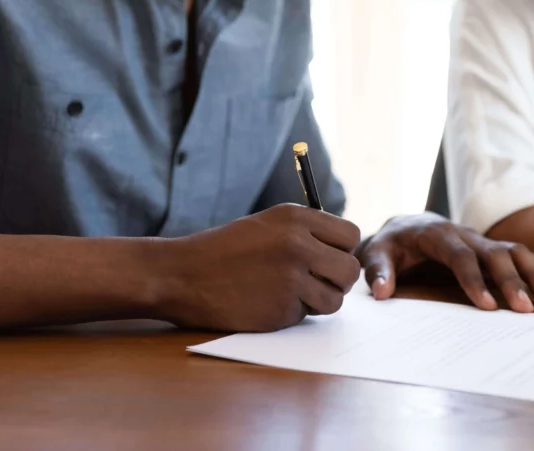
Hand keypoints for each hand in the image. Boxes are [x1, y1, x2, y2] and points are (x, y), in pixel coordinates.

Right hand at [155, 204, 360, 331]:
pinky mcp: (281, 309)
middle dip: (338, 280)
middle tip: (317, 283)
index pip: (350, 235)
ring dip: (319, 302)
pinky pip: (307, 316)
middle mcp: (299, 244)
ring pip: (335, 299)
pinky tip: (267, 303)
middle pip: (350, 269)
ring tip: (290, 293)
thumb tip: (344, 250)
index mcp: (296, 218)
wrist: (182, 275)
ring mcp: (291, 278)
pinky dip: (292, 314)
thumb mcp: (268, 224)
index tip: (327, 258)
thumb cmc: (225, 250)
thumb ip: (307, 232)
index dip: (342, 250)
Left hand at [356, 212, 533, 311]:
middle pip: (493, 253)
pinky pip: (519, 256)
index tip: (486, 306)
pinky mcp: (490, 249)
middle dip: (510, 280)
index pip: (459, 256)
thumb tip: (382, 292)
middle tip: (525, 309)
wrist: (404, 227)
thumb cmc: (392, 244)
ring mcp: (481, 240)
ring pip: (513, 251)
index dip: (473, 280)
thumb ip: (378, 270)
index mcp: (437, 234)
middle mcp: (464, 234)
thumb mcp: (377, 253)